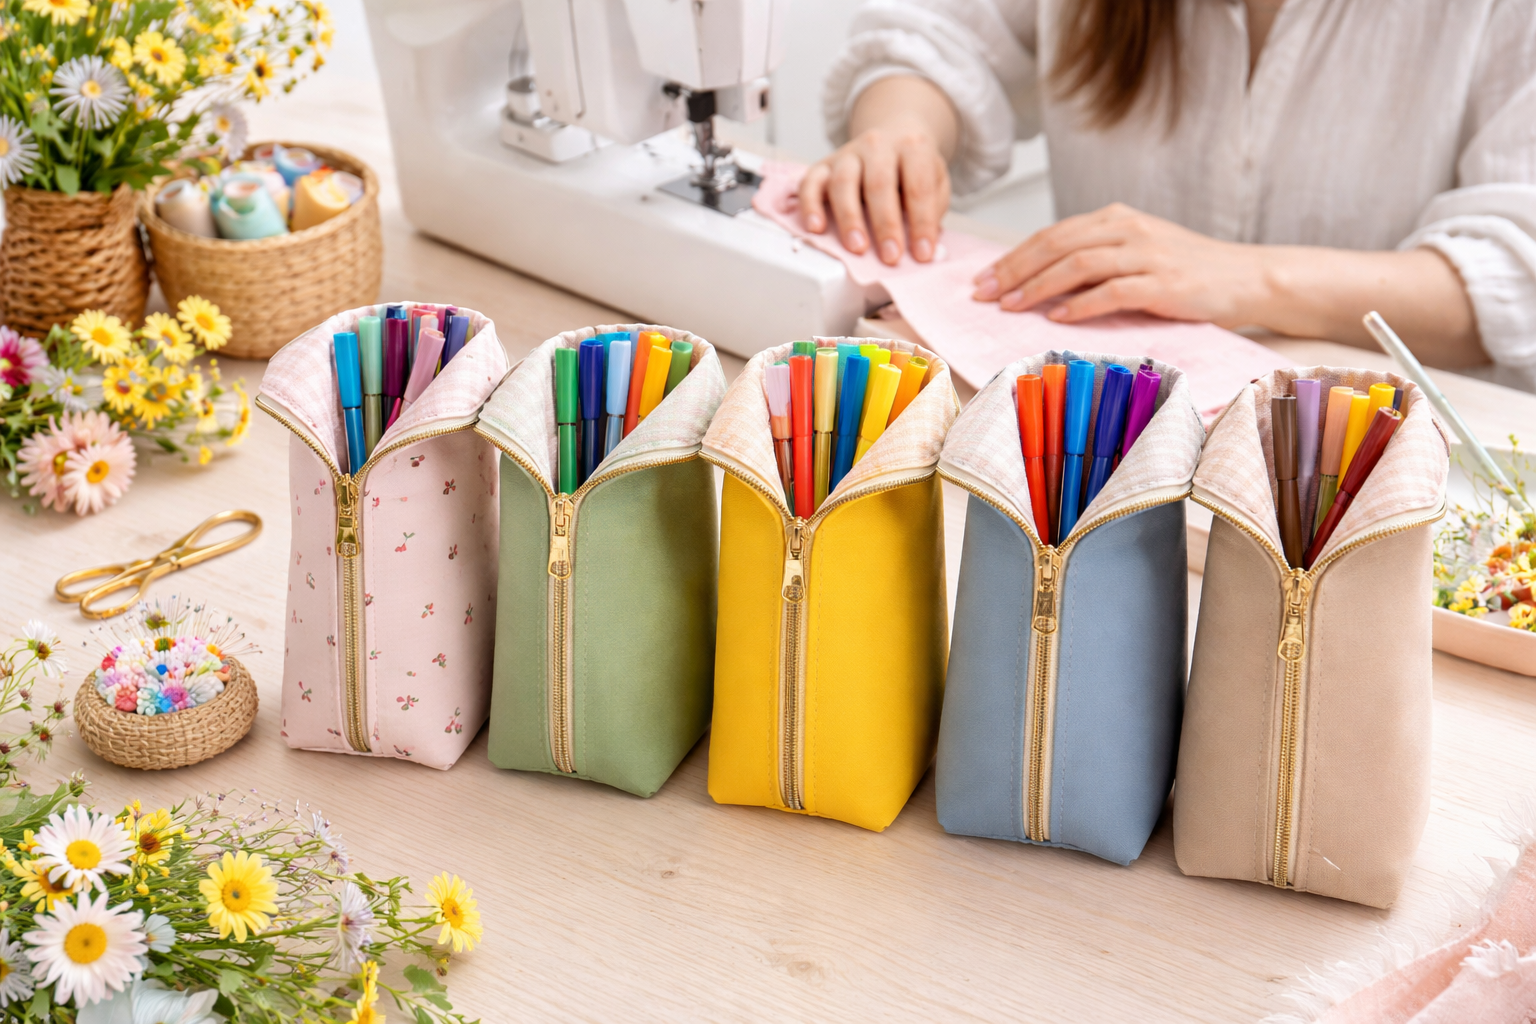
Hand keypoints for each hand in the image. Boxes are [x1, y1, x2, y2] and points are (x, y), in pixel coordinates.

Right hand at [799, 127, 950, 264]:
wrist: (893, 134)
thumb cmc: (913, 169)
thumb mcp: (936, 182)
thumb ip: (933, 209)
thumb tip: (925, 246)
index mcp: (913, 146)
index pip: (918, 187)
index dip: (922, 223)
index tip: (923, 254)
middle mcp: (878, 145)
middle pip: (879, 183)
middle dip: (885, 224)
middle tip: (891, 256)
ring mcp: (847, 154)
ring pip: (843, 182)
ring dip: (849, 218)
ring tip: (857, 248)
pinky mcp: (824, 165)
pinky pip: (810, 182)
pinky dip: (810, 206)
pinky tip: (816, 228)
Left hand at [971, 203, 1268, 324]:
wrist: (1246, 277)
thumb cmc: (1188, 271)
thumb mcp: (1136, 253)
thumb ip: (1095, 259)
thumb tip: (1041, 278)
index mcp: (1116, 219)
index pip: (1052, 234)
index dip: (1013, 256)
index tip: (983, 279)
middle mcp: (1128, 229)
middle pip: (1057, 244)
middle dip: (1014, 269)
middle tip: (983, 293)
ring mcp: (1147, 254)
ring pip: (1078, 264)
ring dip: (1038, 286)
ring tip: (1010, 305)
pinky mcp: (1164, 283)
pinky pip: (1112, 291)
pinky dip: (1080, 304)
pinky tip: (1056, 317)